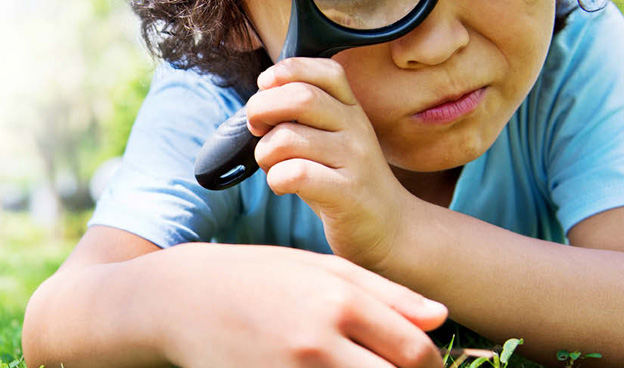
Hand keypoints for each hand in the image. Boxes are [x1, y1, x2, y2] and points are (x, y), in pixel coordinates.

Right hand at [157, 243, 446, 367]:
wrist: (184, 298)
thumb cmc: (257, 275)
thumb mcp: (318, 266)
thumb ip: (382, 291)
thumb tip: (440, 317)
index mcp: (339, 300)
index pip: (416, 352)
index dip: (431, 366)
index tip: (423, 366)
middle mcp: (321, 341)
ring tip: (355, 365)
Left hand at [246, 57, 412, 268]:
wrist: (391, 229)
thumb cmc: (344, 182)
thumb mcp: (331, 139)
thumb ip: (304, 116)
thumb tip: (259, 103)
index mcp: (351, 109)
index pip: (325, 70)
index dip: (286, 71)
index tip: (265, 88)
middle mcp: (356, 127)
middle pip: (300, 96)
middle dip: (261, 108)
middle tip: (257, 128)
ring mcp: (354, 159)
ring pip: (288, 138)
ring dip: (265, 153)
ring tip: (274, 166)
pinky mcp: (347, 193)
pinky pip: (295, 174)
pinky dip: (276, 179)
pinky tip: (283, 186)